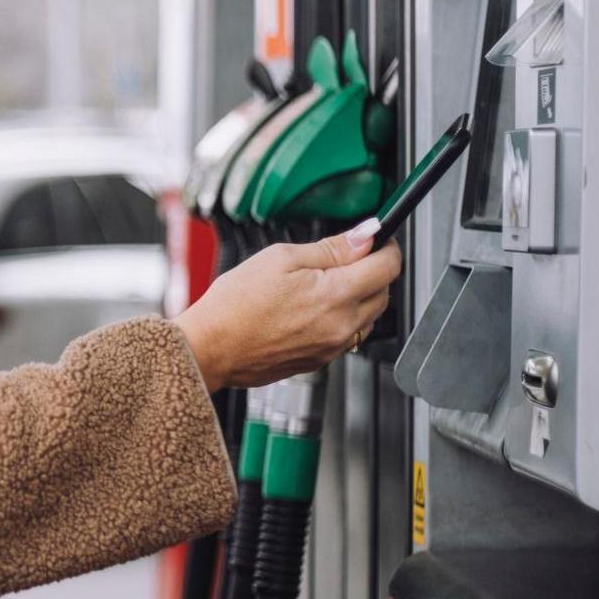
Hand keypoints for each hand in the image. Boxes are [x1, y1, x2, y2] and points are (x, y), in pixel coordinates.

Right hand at [173, 218, 401, 391]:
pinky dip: (341, 319)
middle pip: (384, 293)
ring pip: (368, 317)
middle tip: (345, 258)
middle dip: (373, 271)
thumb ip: (330, 248)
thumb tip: (364, 236)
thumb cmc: (235, 304)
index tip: (375, 239)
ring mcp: (332, 348)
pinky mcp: (320, 362)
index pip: (388, 267)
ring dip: (360, 297)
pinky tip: (311, 309)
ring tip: (323, 286)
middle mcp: (342, 325)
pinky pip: (347, 336)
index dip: (385, 246)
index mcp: (336, 294)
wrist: (210, 348)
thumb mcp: (280, 258)